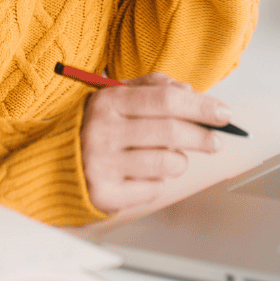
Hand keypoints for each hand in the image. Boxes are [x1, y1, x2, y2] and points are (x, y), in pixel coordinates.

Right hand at [80, 73, 231, 213]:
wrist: (55, 163)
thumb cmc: (97, 126)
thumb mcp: (117, 96)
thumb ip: (153, 87)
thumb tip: (189, 90)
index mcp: (109, 101)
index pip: (166, 99)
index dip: (201, 106)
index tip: (224, 113)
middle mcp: (103, 131)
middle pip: (170, 131)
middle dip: (202, 136)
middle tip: (216, 141)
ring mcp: (102, 164)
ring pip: (166, 162)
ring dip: (180, 161)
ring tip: (173, 158)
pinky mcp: (104, 194)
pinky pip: (153, 189)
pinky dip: (159, 182)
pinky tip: (146, 174)